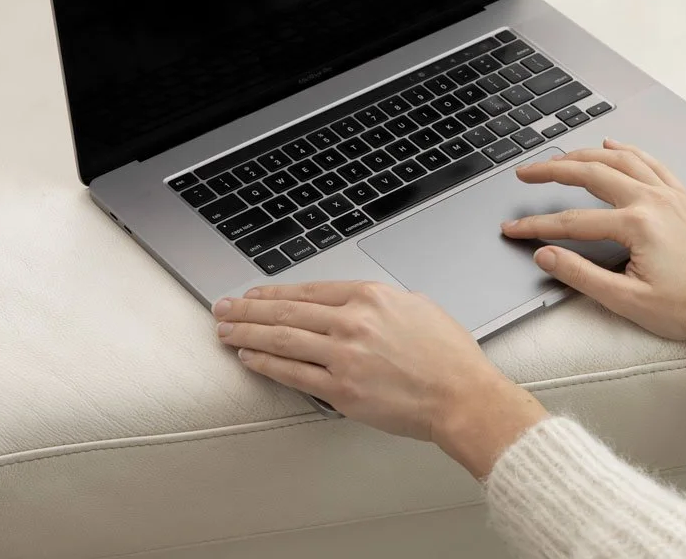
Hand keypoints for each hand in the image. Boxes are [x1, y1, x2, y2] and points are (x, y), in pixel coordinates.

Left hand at [213, 281, 546, 477]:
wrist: (463, 396)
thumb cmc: (447, 354)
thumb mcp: (416, 306)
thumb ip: (380, 303)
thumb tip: (357, 305)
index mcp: (370, 296)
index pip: (308, 289)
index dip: (275, 292)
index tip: (255, 294)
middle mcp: (352, 321)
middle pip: (287, 310)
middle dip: (248, 309)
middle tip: (222, 307)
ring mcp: (344, 355)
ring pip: (282, 338)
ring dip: (247, 333)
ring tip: (224, 330)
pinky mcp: (342, 390)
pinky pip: (293, 373)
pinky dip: (266, 363)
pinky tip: (248, 357)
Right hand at [503, 139, 685, 344]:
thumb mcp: (627, 301)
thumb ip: (581, 275)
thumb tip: (546, 256)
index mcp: (637, 225)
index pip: (572, 221)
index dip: (536, 225)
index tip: (513, 228)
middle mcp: (652, 201)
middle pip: (590, 173)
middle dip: (552, 171)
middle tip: (527, 172)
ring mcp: (668, 195)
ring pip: (619, 159)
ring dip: (584, 154)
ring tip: (559, 158)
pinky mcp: (681, 197)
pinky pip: (650, 161)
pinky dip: (627, 150)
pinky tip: (612, 144)